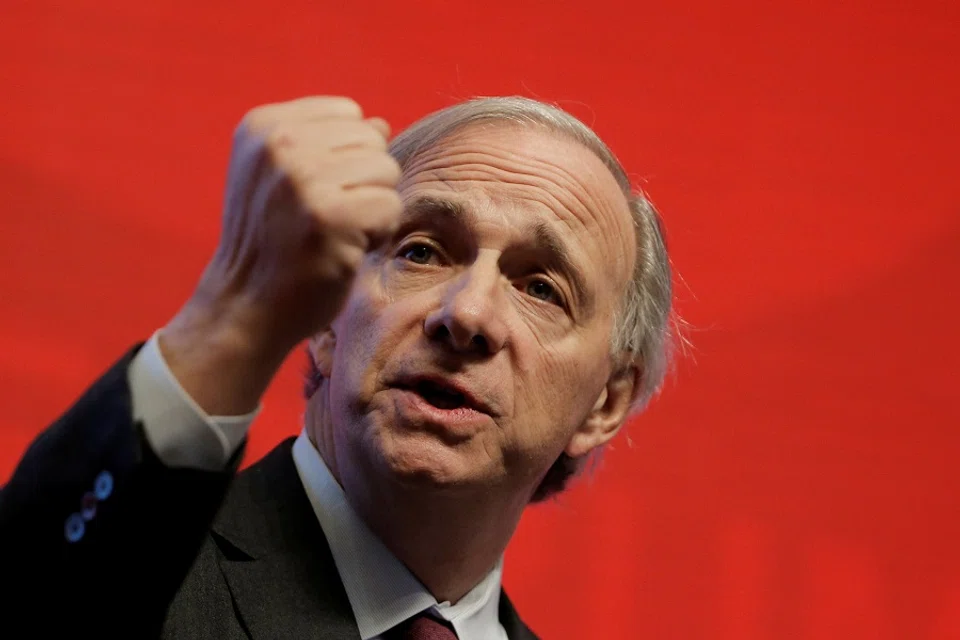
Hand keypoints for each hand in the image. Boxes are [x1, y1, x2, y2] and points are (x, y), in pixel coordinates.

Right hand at [161, 96, 401, 413]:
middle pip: (372, 140)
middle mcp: (278, 145)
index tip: (313, 191)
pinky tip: (345, 249)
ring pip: (386, 171)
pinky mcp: (328, 217)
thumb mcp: (282, 177)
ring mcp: (302, 180)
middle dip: (363, 181)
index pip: (348, 114)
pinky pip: (390, 206)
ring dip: (372, 207)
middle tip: (326, 217)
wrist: (246, 305)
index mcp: (262, 125)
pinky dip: (378, 233)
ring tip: (336, 232)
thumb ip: (328, 144)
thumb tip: (382, 123)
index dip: (346, 156)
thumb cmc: (273, 241)